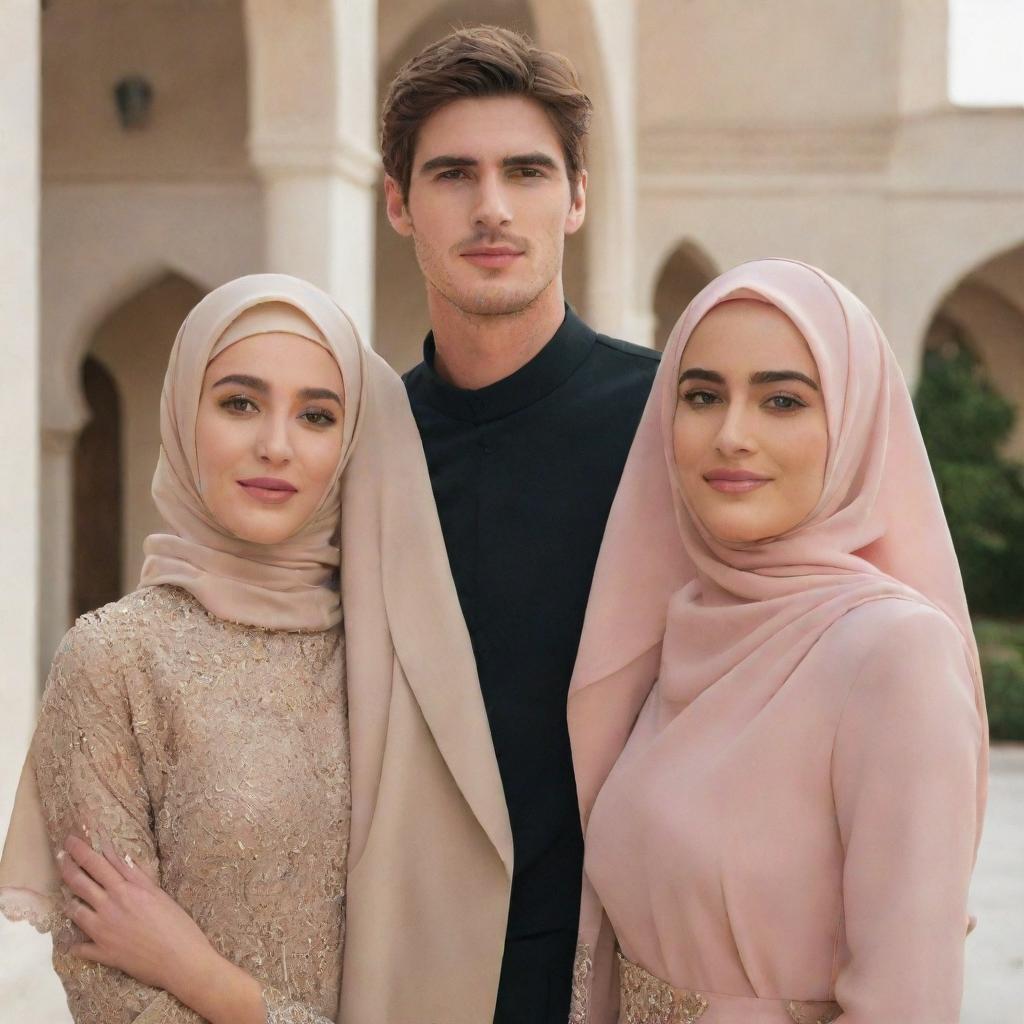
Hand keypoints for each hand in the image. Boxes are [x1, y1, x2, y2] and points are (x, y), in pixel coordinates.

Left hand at [58, 832, 217, 996]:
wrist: (180, 959)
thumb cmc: (177, 924)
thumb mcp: (159, 893)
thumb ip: (137, 875)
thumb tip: (121, 857)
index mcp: (125, 889)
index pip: (98, 862)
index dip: (82, 850)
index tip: (71, 839)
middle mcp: (109, 906)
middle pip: (81, 882)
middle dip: (68, 866)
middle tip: (60, 855)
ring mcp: (102, 931)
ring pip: (74, 911)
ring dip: (68, 900)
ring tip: (65, 893)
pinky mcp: (102, 953)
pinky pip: (80, 947)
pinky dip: (76, 942)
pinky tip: (76, 941)